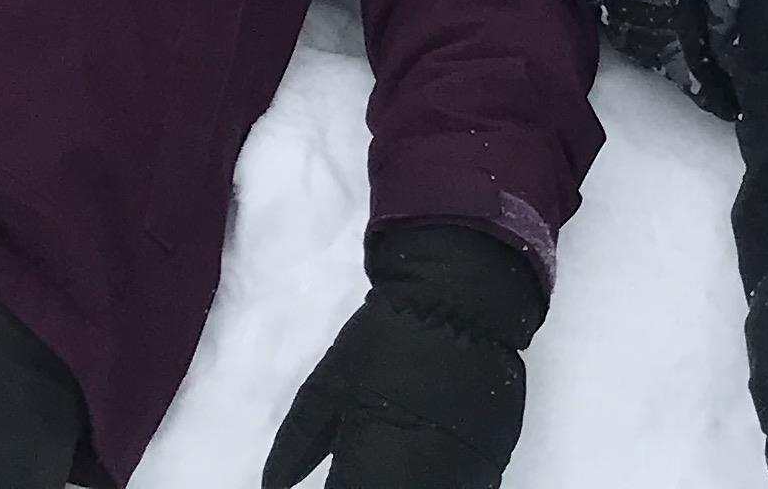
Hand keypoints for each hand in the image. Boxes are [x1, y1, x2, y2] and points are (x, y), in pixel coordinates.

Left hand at [262, 225, 544, 488]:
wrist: (462, 297)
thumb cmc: (385, 338)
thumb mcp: (328, 383)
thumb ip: (297, 444)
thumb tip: (272, 487)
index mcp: (373, 471)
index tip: (335, 477)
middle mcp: (424, 484)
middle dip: (370, 483)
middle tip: (360, 465)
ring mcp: (466, 478)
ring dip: (408, 483)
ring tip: (392, 457)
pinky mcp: (494, 462)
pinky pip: (464, 487)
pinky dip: (441, 479)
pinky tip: (426, 459)